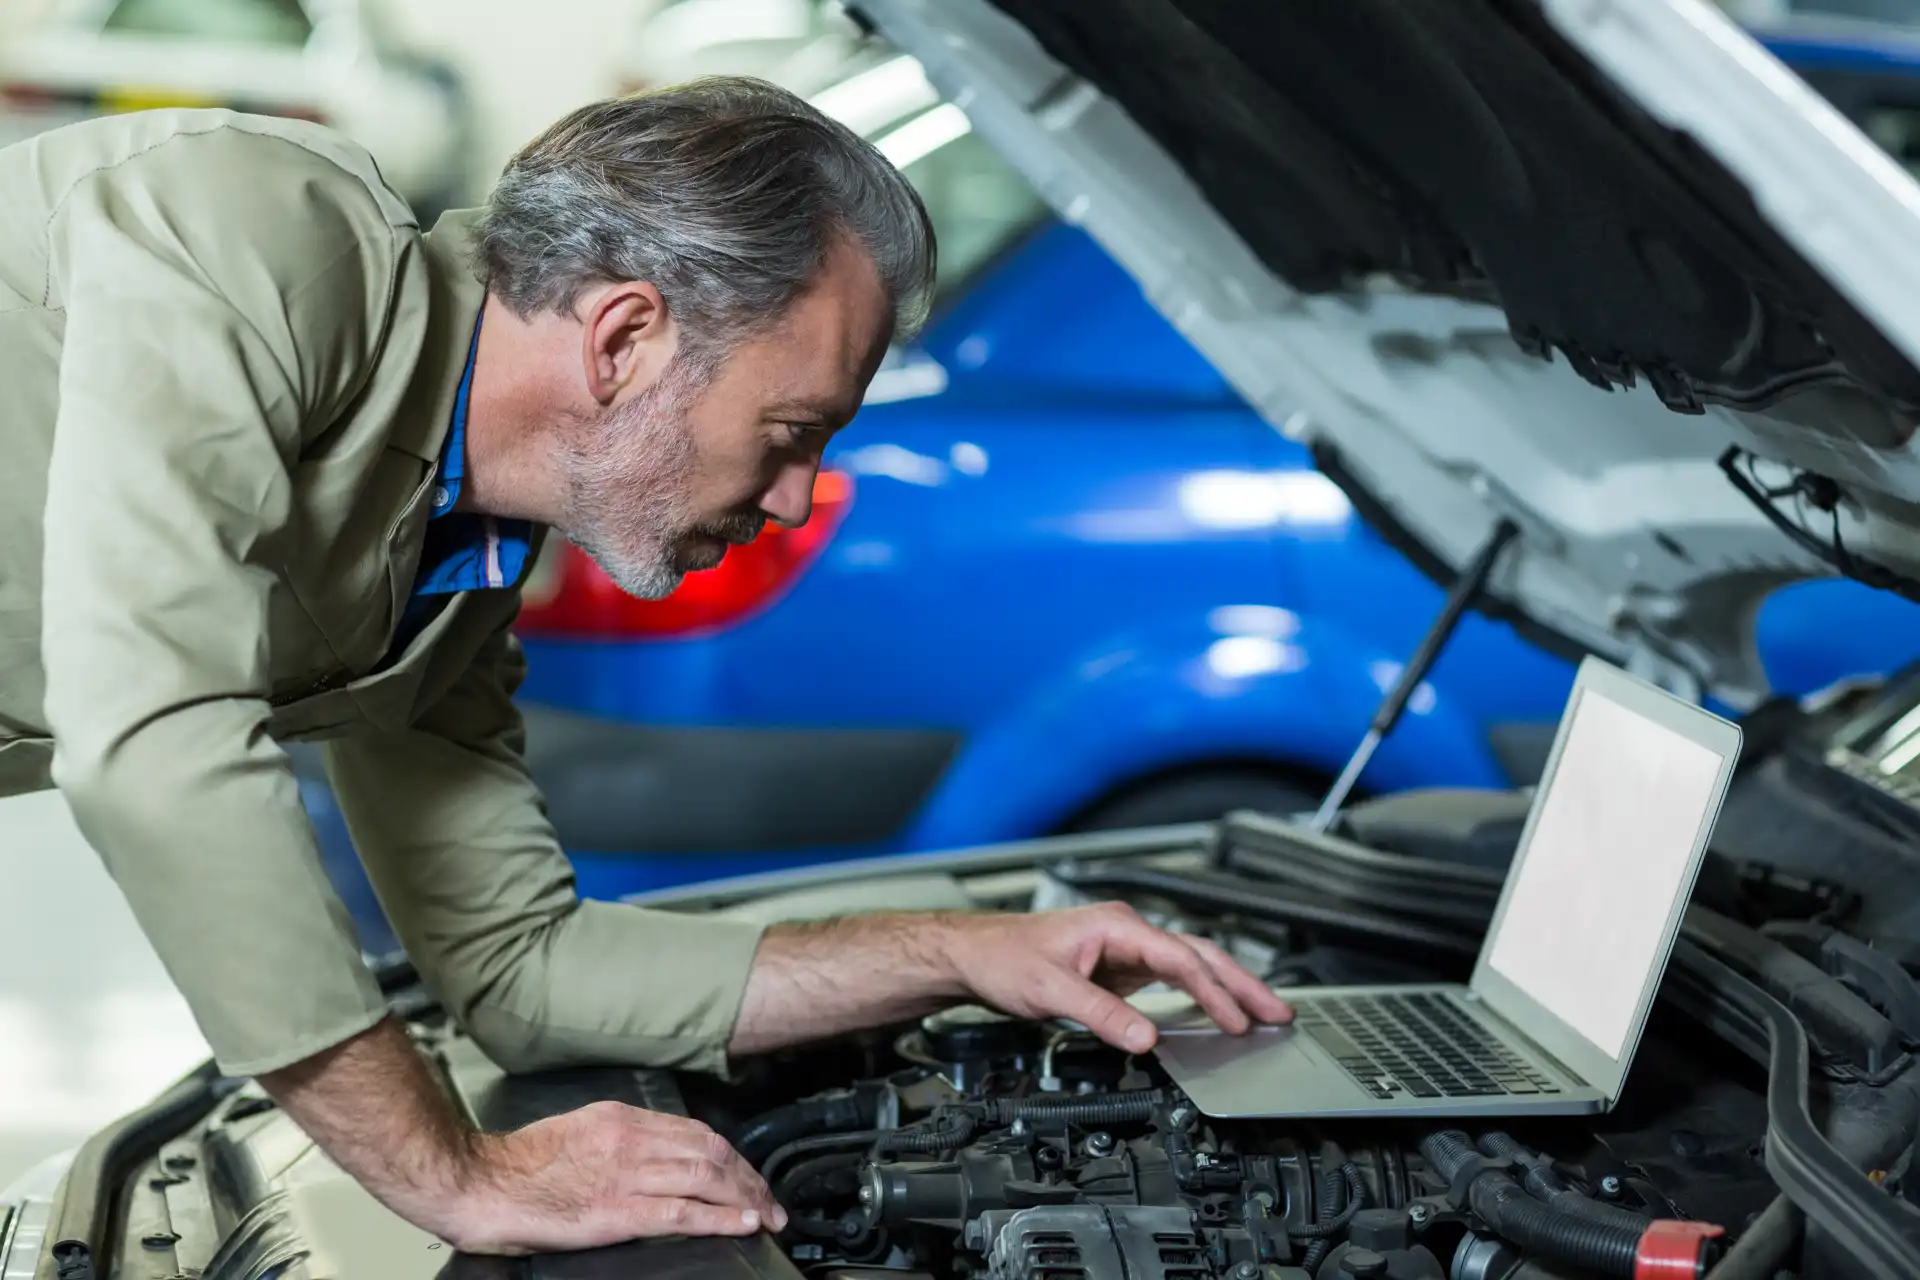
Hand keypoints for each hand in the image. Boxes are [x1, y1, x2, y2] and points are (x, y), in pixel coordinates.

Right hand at [443, 1102, 788, 1254]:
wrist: (475, 1181)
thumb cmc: (517, 1166)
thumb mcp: (576, 1132)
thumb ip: (617, 1140)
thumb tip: (652, 1156)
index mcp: (621, 1118)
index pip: (696, 1132)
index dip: (732, 1155)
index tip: (748, 1174)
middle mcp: (631, 1139)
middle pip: (712, 1151)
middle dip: (749, 1177)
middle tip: (771, 1200)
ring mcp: (626, 1174)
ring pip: (706, 1177)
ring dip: (745, 1198)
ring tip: (766, 1215)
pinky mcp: (616, 1212)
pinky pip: (682, 1212)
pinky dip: (720, 1217)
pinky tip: (743, 1224)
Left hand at [937, 902, 1292, 1052]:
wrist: (974, 955)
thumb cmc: (1003, 958)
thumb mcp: (1049, 991)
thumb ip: (1100, 1014)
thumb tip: (1145, 1038)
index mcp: (1117, 926)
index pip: (1180, 958)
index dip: (1212, 991)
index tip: (1236, 1020)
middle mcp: (1127, 933)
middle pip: (1199, 955)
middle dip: (1242, 984)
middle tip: (1279, 1013)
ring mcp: (1126, 951)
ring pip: (1191, 966)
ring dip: (1227, 989)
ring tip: (1263, 1014)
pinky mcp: (1120, 971)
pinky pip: (1172, 981)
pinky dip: (1200, 996)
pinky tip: (1217, 1014)